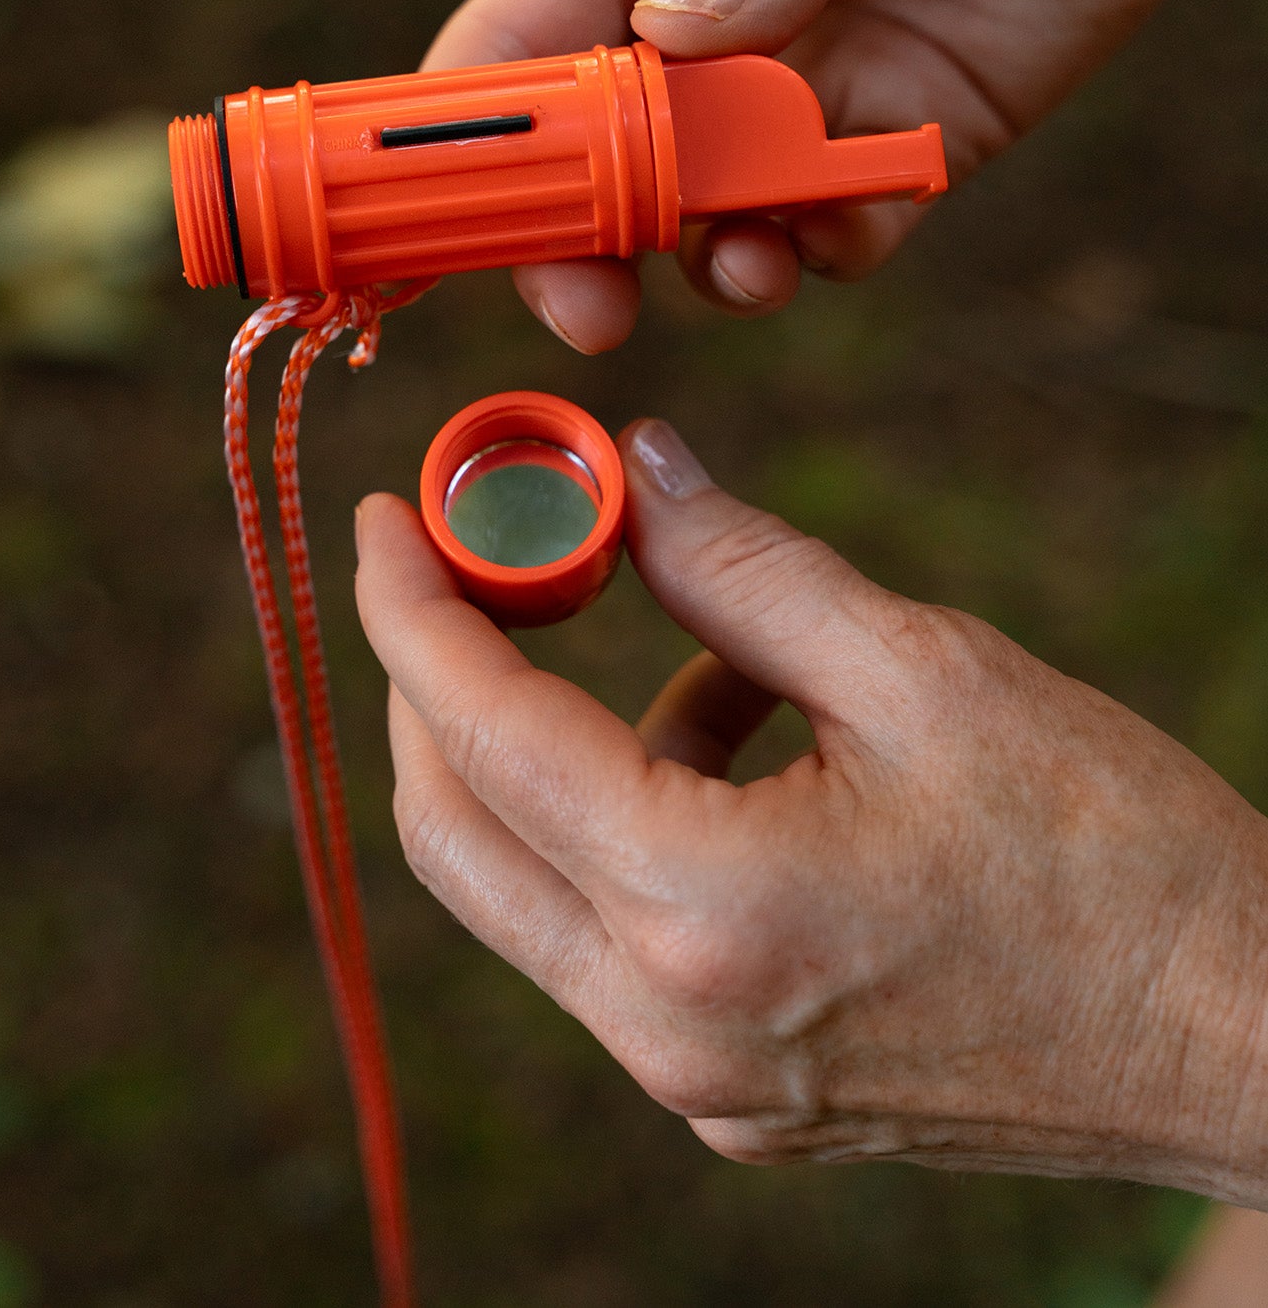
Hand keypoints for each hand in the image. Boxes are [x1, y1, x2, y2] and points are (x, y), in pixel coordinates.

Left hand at [355, 422, 1267, 1197]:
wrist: (1236, 1041)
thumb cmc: (1113, 856)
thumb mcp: (926, 670)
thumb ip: (746, 570)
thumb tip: (635, 472)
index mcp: (709, 910)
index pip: (484, 736)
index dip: (413, 606)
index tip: (386, 513)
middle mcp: (670, 1026)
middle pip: (459, 832)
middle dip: (438, 680)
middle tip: (474, 561)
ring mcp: (698, 1083)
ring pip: (532, 888)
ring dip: (561, 744)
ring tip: (711, 647)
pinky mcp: (737, 1097)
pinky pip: (617, 939)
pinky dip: (636, 821)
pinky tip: (749, 743)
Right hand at [426, 0, 1267, 350]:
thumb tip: (675, 32)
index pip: (519, 38)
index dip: (474, 129)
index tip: (448, 209)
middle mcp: (710, 19)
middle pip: (596, 160)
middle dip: (577, 239)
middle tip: (586, 303)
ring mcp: (802, 86)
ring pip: (709, 216)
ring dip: (706, 259)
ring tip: (741, 264)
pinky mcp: (902, 138)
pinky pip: (836, 230)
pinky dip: (825, 251)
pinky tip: (839, 229)